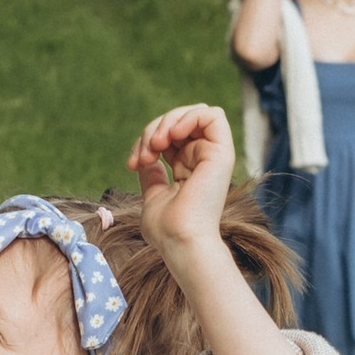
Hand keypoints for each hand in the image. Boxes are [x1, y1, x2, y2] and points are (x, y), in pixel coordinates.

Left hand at [129, 103, 234, 269]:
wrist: (181, 241)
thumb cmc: (167, 230)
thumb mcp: (152, 195)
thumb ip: (152, 175)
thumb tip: (147, 159)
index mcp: (188, 169)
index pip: (168, 136)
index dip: (146, 141)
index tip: (133, 164)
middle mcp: (203, 160)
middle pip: (178, 121)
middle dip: (153, 130)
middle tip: (144, 155)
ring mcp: (214, 156)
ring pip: (193, 113)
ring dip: (168, 122)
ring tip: (156, 145)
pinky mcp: (222, 153)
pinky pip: (212, 115)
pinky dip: (188, 117)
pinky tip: (173, 134)